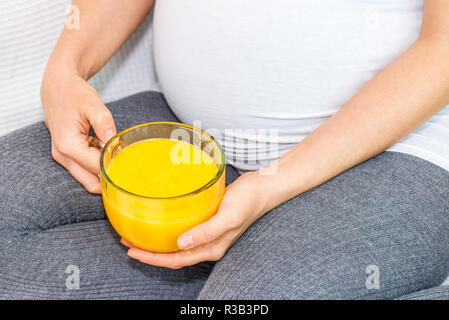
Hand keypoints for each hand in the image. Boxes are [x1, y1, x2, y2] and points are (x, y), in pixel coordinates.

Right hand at [41, 72, 115, 192]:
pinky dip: (97, 164)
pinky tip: (104, 148)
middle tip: (126, 165)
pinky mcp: (67, 156)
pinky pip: (85, 169)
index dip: (115, 165)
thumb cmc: (74, 94)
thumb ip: (104, 123)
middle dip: (109, 178)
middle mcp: (63, 156)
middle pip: (91, 184)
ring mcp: (63, 158)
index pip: (97, 168)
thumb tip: (114, 142)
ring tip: (114, 152)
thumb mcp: (92, 104)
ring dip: (103, 170)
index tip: (128, 158)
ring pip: (88, 179)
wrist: (57, 88)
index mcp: (69, 146)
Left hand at [123, 171, 268, 268]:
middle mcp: (208, 244)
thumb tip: (181, 244)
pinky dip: (169, 232)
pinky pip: (184, 232)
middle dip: (150, 254)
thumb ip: (206, 232)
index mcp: (212, 248)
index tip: (133, 252)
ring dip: (157, 244)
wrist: (262, 188)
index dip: (154, 259)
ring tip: (138, 236)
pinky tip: (162, 222)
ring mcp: (207, 234)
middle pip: (174, 256)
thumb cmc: (248, 201)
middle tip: (129, 244)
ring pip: (177, 246)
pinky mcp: (207, 222)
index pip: (177, 259)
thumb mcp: (228, 217)